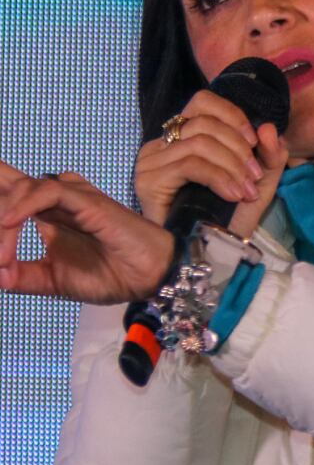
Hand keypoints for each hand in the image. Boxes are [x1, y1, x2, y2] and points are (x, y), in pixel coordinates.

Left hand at [0, 163, 174, 303]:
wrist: (148, 279)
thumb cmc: (110, 275)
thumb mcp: (53, 281)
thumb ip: (22, 276)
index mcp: (47, 213)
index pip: (8, 191)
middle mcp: (56, 198)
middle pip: (9, 183)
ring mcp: (72, 197)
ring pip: (22, 187)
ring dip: (2, 217)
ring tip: (2, 257)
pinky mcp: (88, 200)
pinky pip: (48, 192)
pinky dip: (22, 206)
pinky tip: (9, 222)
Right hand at [134, 90, 288, 238]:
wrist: (213, 254)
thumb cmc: (231, 217)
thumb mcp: (260, 181)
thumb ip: (270, 153)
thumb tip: (267, 127)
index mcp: (185, 137)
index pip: (202, 102)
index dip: (232, 115)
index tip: (254, 141)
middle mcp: (163, 144)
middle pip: (204, 122)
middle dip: (239, 148)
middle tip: (255, 176)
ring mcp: (151, 161)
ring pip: (199, 142)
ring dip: (232, 165)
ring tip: (246, 190)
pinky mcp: (148, 180)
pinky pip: (189, 163)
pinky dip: (219, 176)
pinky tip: (233, 194)